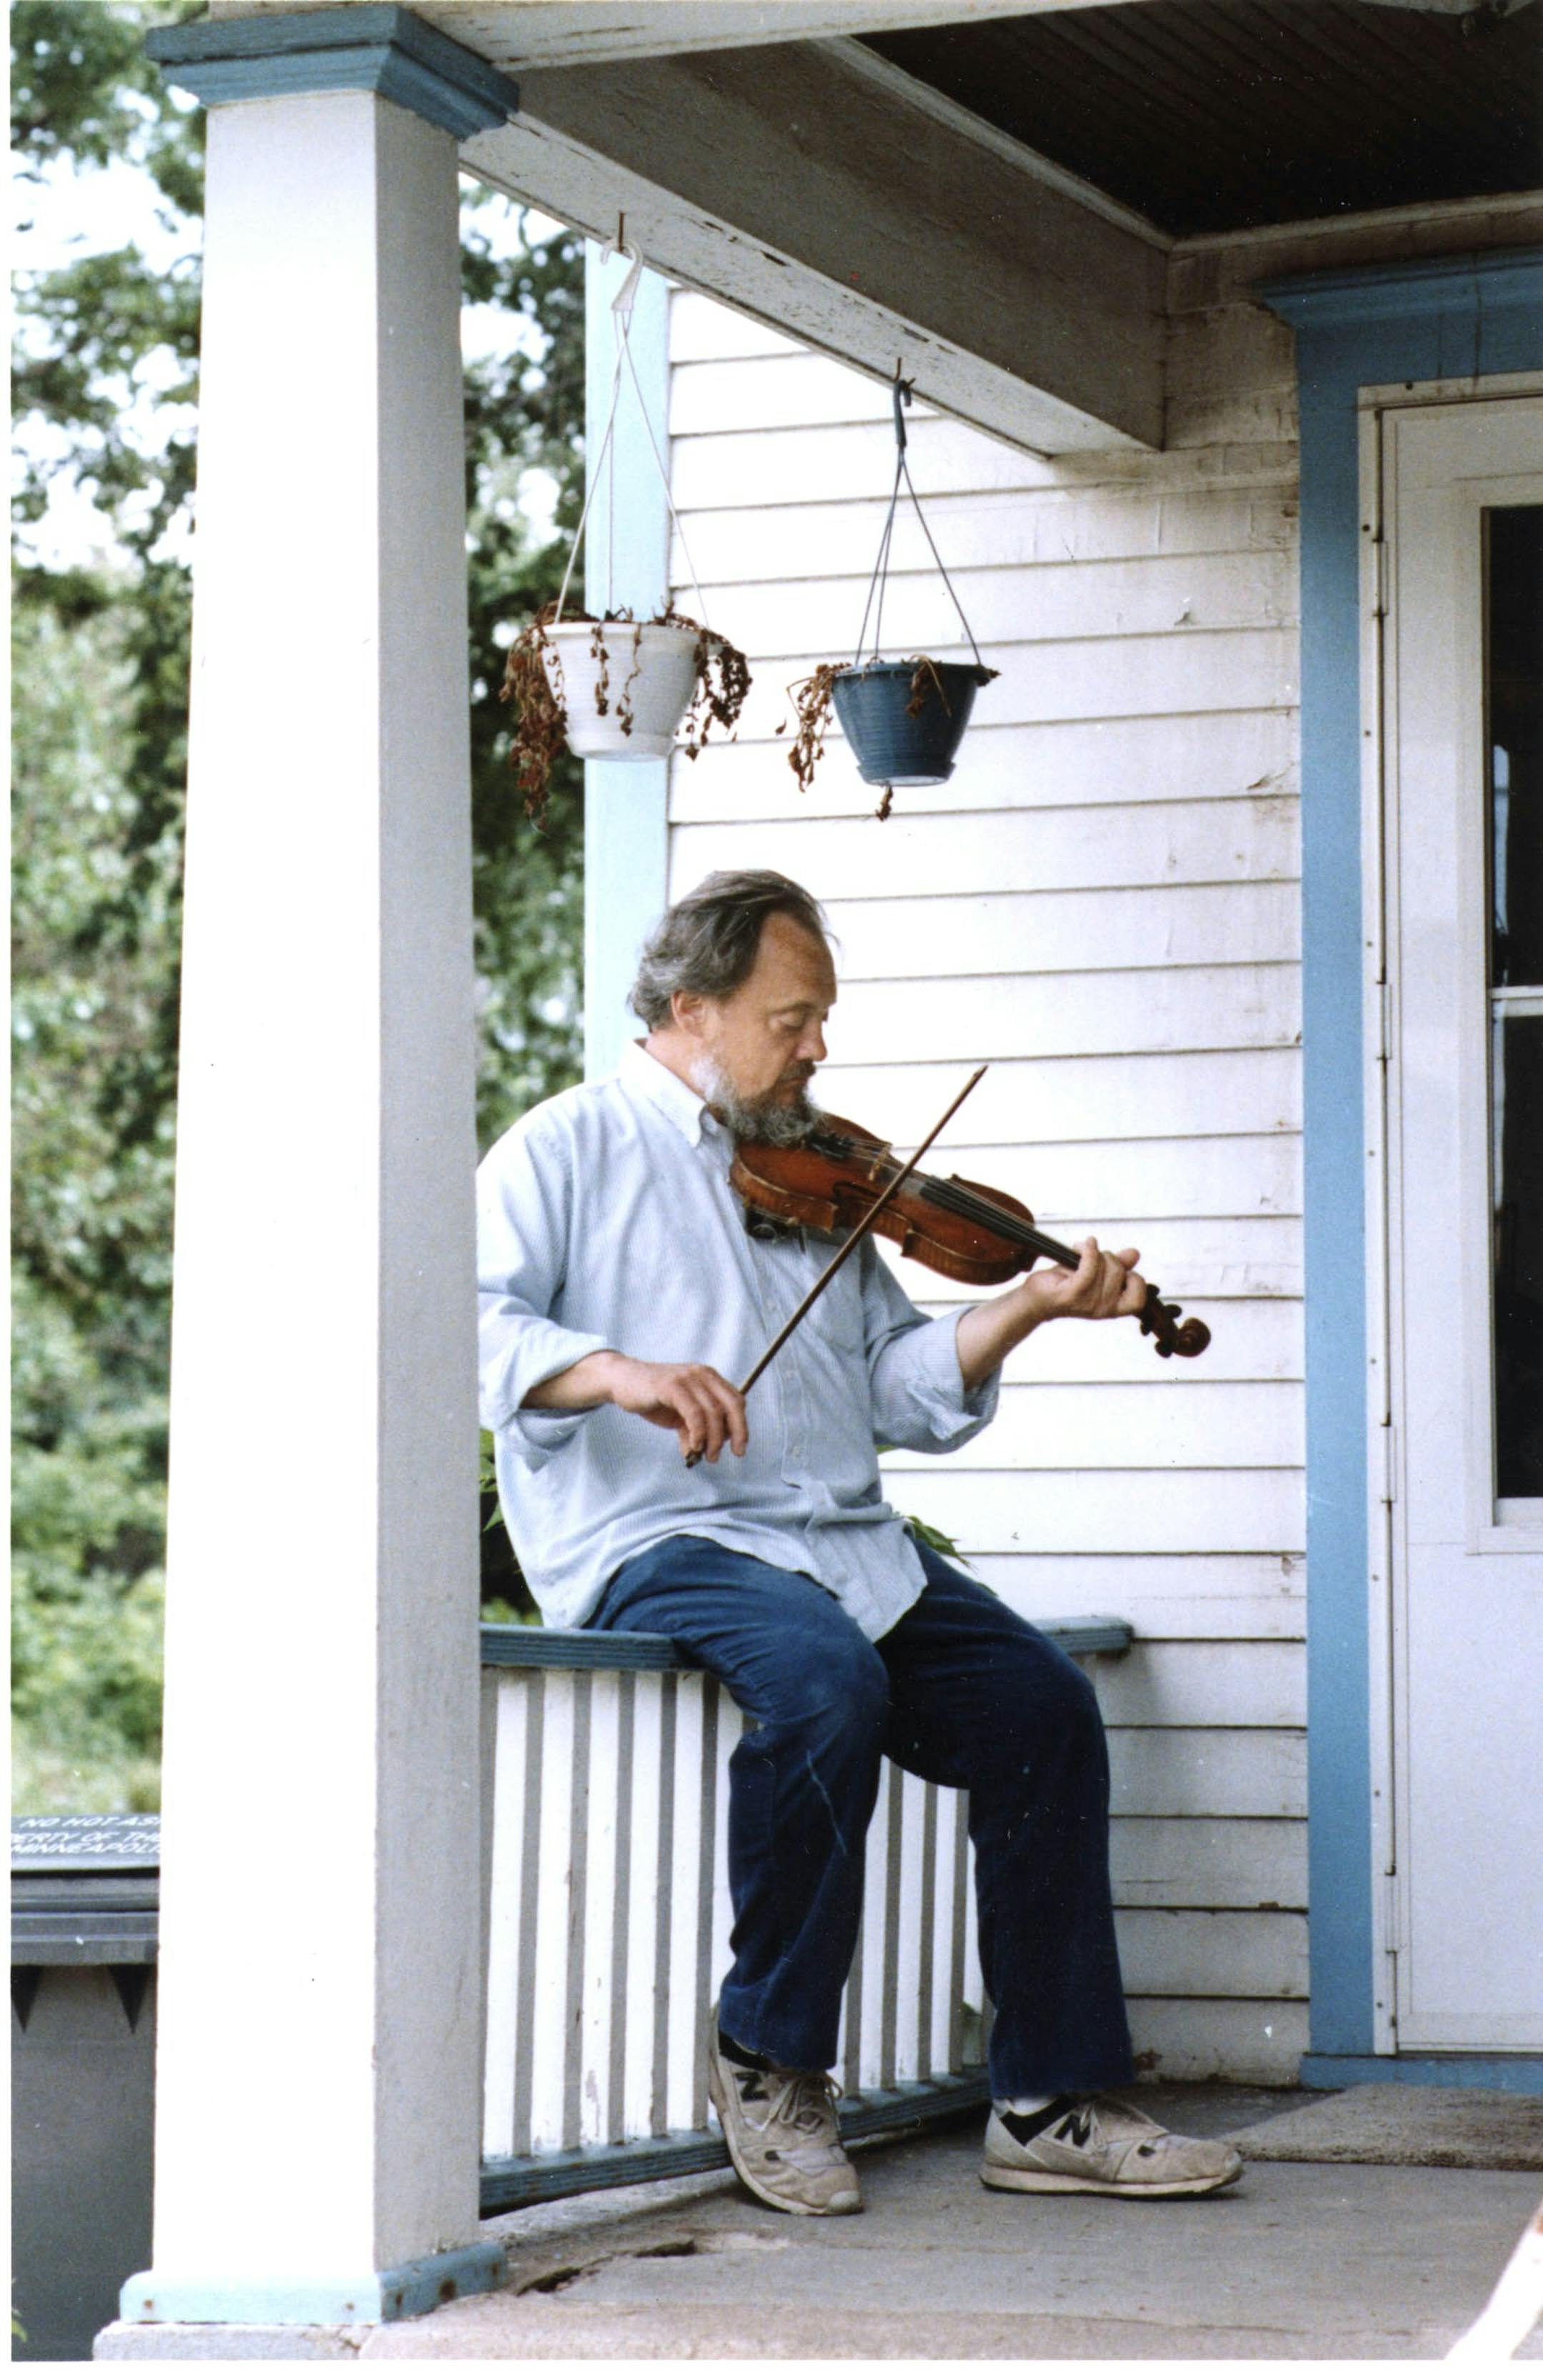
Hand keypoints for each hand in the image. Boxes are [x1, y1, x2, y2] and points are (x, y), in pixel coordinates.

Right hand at [600, 1354, 748, 1462]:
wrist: (622, 1381)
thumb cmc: (653, 1398)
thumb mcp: (678, 1416)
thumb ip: (693, 1430)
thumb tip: (703, 1453)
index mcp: (709, 1378)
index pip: (736, 1401)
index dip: (741, 1427)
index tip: (739, 1448)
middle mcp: (702, 1374)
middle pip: (731, 1406)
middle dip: (735, 1434)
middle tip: (730, 1454)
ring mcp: (687, 1378)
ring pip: (712, 1412)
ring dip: (713, 1439)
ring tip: (706, 1455)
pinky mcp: (671, 1386)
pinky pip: (693, 1412)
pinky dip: (698, 1432)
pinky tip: (693, 1445)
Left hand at [1033, 1238, 1144, 1322]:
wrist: (1036, 1297)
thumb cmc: (1064, 1284)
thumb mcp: (1096, 1272)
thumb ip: (1117, 1265)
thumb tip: (1134, 1254)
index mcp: (1112, 1308)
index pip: (1138, 1300)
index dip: (1136, 1281)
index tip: (1122, 1270)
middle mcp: (1102, 1309)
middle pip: (1119, 1271)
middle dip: (1107, 1256)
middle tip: (1091, 1256)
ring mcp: (1087, 1303)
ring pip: (1105, 1266)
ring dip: (1093, 1252)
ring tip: (1080, 1251)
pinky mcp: (1071, 1293)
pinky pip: (1089, 1267)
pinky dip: (1088, 1251)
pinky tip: (1082, 1245)